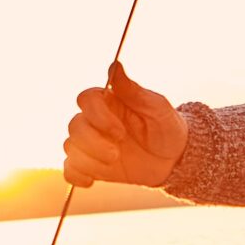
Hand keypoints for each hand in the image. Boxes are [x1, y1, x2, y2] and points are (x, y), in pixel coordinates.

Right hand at [63, 61, 188, 186]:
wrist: (174, 159)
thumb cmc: (167, 127)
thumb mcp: (156, 107)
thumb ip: (133, 89)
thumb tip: (115, 64)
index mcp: (109, 103)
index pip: (86, 100)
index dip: (97, 116)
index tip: (119, 131)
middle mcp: (96, 121)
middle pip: (74, 126)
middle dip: (93, 142)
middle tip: (117, 153)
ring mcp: (92, 144)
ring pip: (70, 147)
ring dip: (90, 159)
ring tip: (114, 161)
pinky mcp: (92, 165)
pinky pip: (70, 169)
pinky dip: (76, 175)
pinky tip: (91, 181)